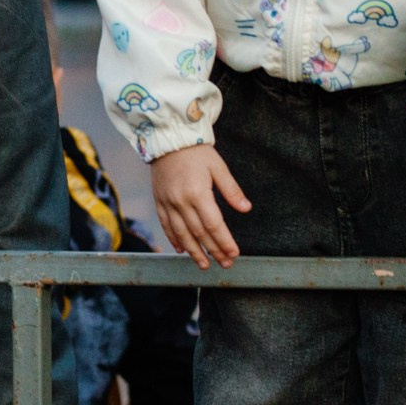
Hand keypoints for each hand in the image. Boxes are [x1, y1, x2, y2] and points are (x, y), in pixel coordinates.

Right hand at [148, 145, 248, 268]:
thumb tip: (246, 208)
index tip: (234, 253)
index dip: (224, 241)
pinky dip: (174, 240)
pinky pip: (166, 225)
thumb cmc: (196, 151)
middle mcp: (181, 201)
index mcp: (198, 193)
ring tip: (205, 265)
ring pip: (181, 234)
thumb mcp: (218, 167)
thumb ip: (231, 190)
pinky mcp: (159, 201)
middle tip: (225, 264)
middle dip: (213, 251)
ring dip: (194, 252)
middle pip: (199, 233)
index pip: (213, 224)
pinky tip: (182, 250)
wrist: (168, 140)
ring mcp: (168, 203)